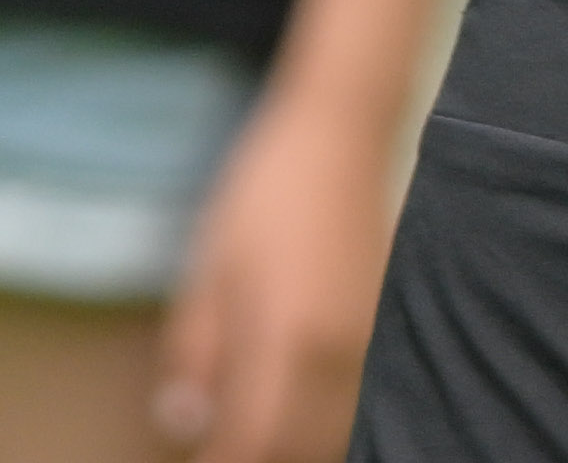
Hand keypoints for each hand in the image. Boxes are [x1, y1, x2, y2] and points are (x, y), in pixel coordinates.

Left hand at [156, 97, 395, 458]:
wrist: (339, 137)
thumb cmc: (262, 196)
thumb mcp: (206, 273)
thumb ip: (193, 356)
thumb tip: (185, 424)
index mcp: (287, 343)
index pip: (252, 444)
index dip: (220, 462)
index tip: (194, 462)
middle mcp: (338, 359)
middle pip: (297, 451)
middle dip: (254, 456)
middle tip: (217, 446)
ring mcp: (370, 347)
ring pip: (331, 435)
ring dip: (290, 447)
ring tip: (247, 431)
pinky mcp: (382, 333)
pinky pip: (352, 404)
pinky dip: (318, 425)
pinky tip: (288, 409)